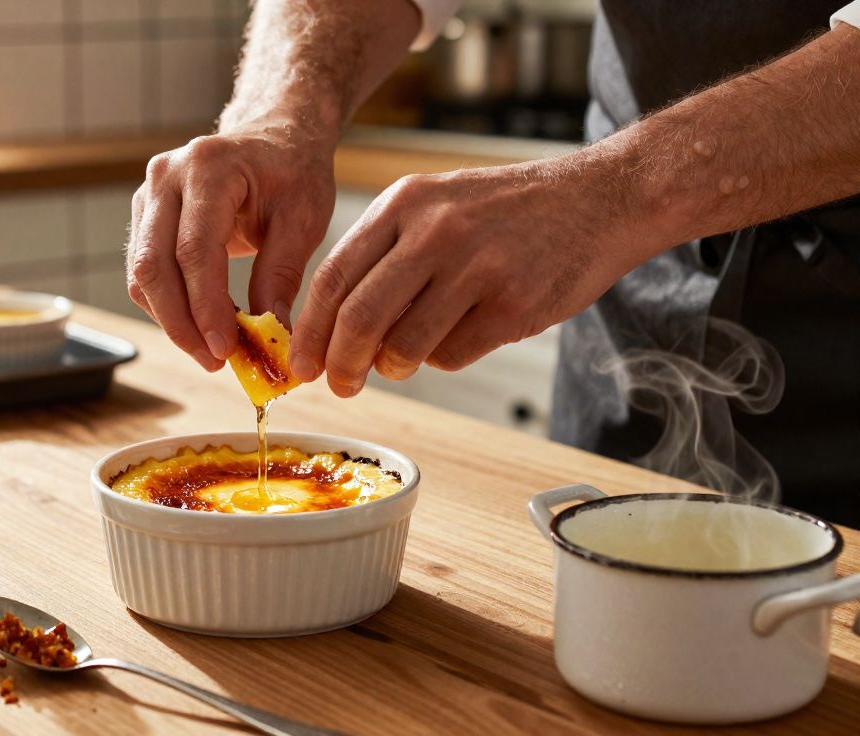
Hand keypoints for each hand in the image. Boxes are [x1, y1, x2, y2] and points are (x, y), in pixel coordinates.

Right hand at [126, 126, 335, 369]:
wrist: (275, 137)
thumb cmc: (293, 171)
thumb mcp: (303, 219)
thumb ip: (282, 275)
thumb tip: (269, 334)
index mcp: (209, 167)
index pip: (194, 249)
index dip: (205, 306)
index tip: (225, 348)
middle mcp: (167, 176)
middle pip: (154, 265)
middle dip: (181, 323)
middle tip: (215, 361)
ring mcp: (149, 194)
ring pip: (142, 274)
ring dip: (172, 320)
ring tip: (211, 351)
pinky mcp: (146, 216)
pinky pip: (145, 272)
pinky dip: (168, 306)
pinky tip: (201, 326)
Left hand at [289, 161, 652, 396]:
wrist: (599, 199)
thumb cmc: (505, 212)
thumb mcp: (434, 206)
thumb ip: (382, 256)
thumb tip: (330, 330)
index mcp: (404, 202)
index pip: (333, 277)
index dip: (309, 330)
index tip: (301, 364)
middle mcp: (436, 231)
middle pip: (359, 318)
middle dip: (341, 364)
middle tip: (340, 385)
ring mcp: (477, 268)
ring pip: (404, 346)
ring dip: (396, 365)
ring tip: (407, 356)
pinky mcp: (513, 305)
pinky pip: (452, 356)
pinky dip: (445, 358)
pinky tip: (464, 332)